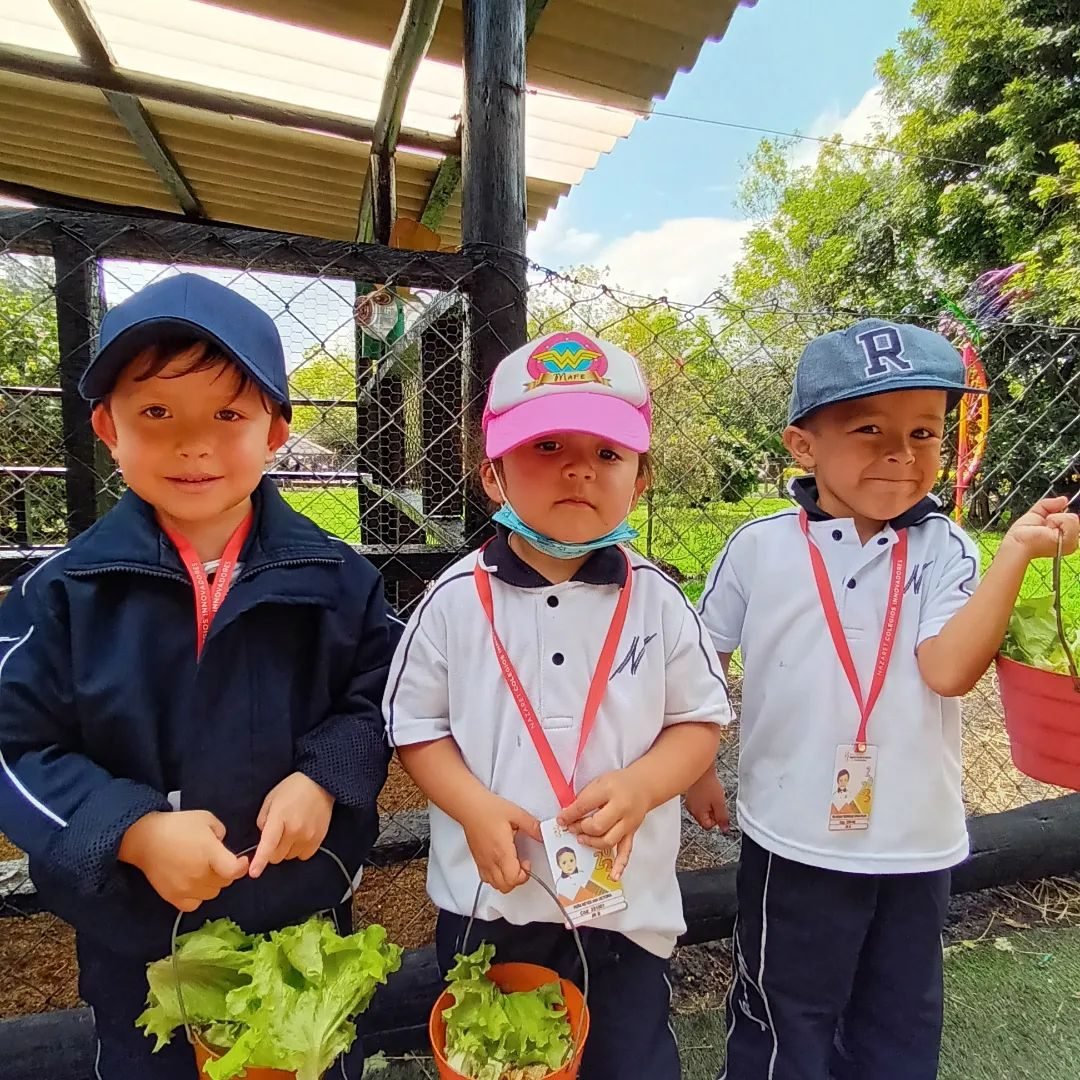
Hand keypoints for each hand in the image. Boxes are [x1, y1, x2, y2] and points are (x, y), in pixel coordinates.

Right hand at [119, 810, 248, 911]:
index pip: (233, 871)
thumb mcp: (206, 819)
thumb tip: (222, 846)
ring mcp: (186, 888)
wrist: (145, 839)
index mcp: (209, 853)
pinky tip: (193, 884)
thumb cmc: (177, 825)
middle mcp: (199, 874)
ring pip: (211, 894)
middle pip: (224, 882)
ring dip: (212, 884)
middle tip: (216, 861)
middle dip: (225, 872)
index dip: (242, 867)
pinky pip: (194, 904)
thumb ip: (221, 832)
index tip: (241, 860)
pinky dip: (197, 896)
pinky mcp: (173, 897)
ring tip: (203, 870)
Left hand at [250, 772, 334, 878]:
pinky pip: (303, 856)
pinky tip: (300, 836)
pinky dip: (299, 850)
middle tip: (276, 835)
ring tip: (291, 832)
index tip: (254, 873)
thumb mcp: (270, 800)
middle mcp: (295, 830)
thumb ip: (263, 821)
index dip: (260, 861)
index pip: (268, 845)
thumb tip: (263, 839)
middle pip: (276, 856)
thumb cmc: (292, 789)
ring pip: (289, 857)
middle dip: (272, 850)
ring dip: (286, 849)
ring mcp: (308, 836)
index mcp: (279, 818)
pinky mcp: (319, 839)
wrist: (320, 783)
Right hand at [461, 792, 541, 893]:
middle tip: (522, 865)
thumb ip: (532, 826)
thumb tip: (543, 835)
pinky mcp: (477, 859)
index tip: (527, 862)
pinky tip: (500, 863)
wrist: (469, 806)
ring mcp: (482, 861)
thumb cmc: (488, 809)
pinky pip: (486, 878)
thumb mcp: (516, 814)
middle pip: (504, 886)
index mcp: (502, 851)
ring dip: (506, 880)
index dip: (524, 875)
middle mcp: (491, 860)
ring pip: (495, 885)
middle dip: (517, 880)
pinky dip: (495, 877)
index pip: (513, 878)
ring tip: (512, 864)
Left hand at [557, 769, 648, 880]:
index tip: (561, 819)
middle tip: (572, 828)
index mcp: (609, 790)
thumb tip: (568, 815)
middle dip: (581, 829)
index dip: (569, 814)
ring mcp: (628, 823)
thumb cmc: (619, 783)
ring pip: (608, 840)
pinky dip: (619, 864)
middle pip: (598, 825)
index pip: (585, 805)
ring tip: (581, 839)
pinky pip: (626, 850)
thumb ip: (584, 798)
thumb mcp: (599, 782)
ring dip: (592, 842)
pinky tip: (613, 875)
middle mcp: (621, 807)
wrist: (643, 786)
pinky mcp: (631, 833)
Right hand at [686, 771, 730, 831]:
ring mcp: (689, 801)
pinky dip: (704, 798)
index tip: (720, 812)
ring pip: (702, 810)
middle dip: (712, 812)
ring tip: (712, 795)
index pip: (708, 826)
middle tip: (717, 802)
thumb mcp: (720, 803)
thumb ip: (723, 818)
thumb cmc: (708, 784)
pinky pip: (699, 802)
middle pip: (704, 818)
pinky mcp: (690, 795)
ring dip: (708, 805)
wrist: (701, 769)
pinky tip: (707, 791)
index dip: (716, 821)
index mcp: (697, 813)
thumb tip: (724, 829)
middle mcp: (691, 809)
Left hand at [1002, 497, 1079, 560]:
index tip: (1049, 516)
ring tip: (1046, 527)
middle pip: (1072, 516)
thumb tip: (1064, 499)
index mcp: (1062, 535)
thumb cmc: (1023, 534)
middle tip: (1045, 524)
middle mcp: (1070, 539)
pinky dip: (1057, 519)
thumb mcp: (1037, 513)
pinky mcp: (1070, 542)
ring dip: (1055, 518)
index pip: (1070, 518)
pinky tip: (1048, 529)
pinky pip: (1070, 520)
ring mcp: (1071, 542)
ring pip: (1073, 517)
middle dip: (1056, 515)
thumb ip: (1050, 504)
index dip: (1060, 513)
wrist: (1018, 542)